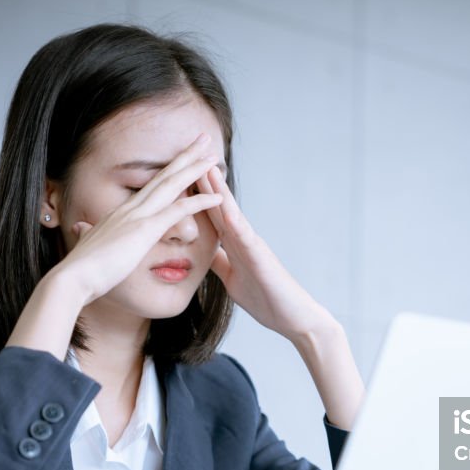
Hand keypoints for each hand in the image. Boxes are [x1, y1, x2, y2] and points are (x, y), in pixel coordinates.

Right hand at [53, 135, 222, 305]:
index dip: (168, 169)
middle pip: (163, 175)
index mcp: (121, 213)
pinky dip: (199, 201)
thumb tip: (80, 229)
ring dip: (195, 169)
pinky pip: (178, 211)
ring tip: (214, 156)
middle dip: (185, 156)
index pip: (150, 185)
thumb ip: (89, 234)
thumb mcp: (89, 245)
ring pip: (172, 185)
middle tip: (203, 139)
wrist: (73, 278)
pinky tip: (218, 197)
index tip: (183, 157)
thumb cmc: (82, 269)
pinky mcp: (145, 230)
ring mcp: (138, 216)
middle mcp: (130, 208)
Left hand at [196, 166, 334, 339]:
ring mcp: (253, 246)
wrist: (294, 318)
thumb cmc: (266, 299)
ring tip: (206, 166)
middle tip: (188, 151)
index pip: (208, 213)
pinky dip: (236, 223)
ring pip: (232, 213)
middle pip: (218, 204)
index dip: (192, 191)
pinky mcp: (263, 259)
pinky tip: (225, 210)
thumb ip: (220, 262)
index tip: (176, 170)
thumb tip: (205, 251)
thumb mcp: (231, 278)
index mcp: (233, 244)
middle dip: (203, 180)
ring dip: (219, 190)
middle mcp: (243, 239)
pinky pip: (247, 239)